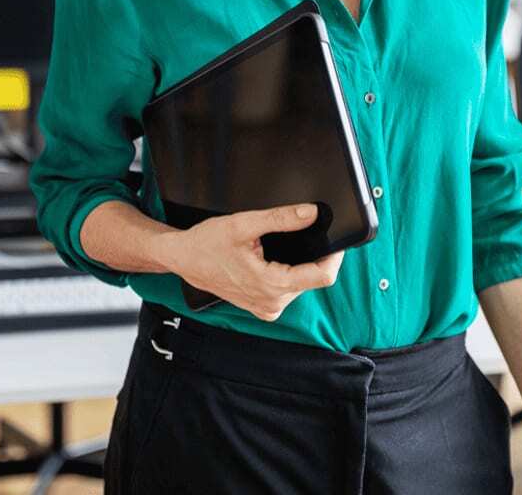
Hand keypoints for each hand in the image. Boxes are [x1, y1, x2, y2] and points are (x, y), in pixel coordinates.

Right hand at [158, 203, 344, 320]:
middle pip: (312, 278)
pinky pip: (287, 288)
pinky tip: (270, 260)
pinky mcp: (263, 307)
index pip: (322, 276)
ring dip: (298, 264)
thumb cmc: (207, 243)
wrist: (183, 258)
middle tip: (299, 234)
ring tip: (275, 248)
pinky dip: (286, 272)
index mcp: (271, 285)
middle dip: (312, 256)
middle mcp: (272, 302)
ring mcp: (267, 307)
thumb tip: (310, 214)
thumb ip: (281, 218)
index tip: (337, 240)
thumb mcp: (245, 224)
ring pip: (301, 283)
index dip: (334, 256)